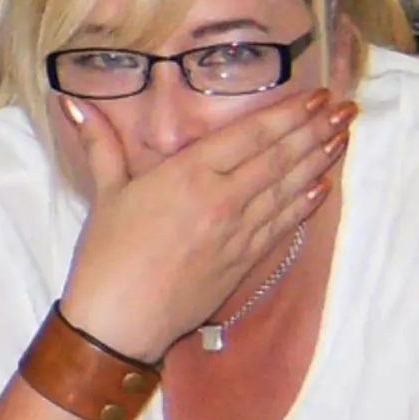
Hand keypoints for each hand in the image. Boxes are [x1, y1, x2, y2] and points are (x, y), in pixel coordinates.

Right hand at [57, 87, 355, 359]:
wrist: (120, 323)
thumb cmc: (106, 256)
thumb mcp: (105, 193)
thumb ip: (100, 144)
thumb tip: (74, 101)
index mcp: (189, 175)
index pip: (250, 135)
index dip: (287, 113)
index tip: (317, 95)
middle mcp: (223, 199)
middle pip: (279, 158)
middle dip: (314, 131)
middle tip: (345, 109)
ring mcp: (239, 233)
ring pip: (288, 189)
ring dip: (318, 161)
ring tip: (342, 138)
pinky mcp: (243, 262)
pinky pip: (282, 225)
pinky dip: (304, 204)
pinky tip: (321, 188)